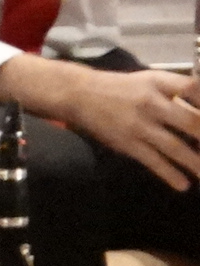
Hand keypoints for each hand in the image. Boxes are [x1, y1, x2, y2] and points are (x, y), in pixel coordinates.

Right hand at [7, 56, 199, 189]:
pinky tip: (183, 185)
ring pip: (175, 146)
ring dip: (194, 162)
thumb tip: (198, 109)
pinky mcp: (127, 143)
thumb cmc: (120, 88)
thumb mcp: (150, 80)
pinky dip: (170, 174)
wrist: (79, 95)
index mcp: (159, 83)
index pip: (192, 89)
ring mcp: (138, 125)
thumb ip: (176, 91)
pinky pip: (153, 161)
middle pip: (191, 122)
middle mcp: (151, 103)